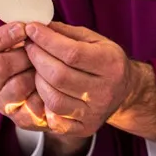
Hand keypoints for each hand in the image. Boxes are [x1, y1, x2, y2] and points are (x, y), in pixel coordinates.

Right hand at [0, 22, 48, 130]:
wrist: (66, 92)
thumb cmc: (48, 59)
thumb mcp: (39, 41)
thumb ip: (32, 31)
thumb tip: (35, 23)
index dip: (0, 36)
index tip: (23, 28)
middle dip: (23, 55)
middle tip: (40, 52)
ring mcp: (4, 102)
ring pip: (14, 87)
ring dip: (35, 75)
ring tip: (48, 71)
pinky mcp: (20, 119)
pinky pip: (31, 107)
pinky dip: (45, 95)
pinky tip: (53, 89)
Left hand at [24, 22, 133, 136]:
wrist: (125, 91)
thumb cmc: (105, 60)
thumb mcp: (94, 40)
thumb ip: (67, 33)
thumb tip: (39, 27)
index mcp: (111, 64)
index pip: (72, 53)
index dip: (47, 40)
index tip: (32, 29)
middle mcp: (105, 91)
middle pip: (60, 76)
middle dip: (38, 58)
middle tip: (29, 46)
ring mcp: (95, 113)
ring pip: (54, 99)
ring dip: (37, 80)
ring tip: (36, 68)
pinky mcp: (85, 128)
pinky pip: (56, 119)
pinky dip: (44, 104)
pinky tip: (43, 90)